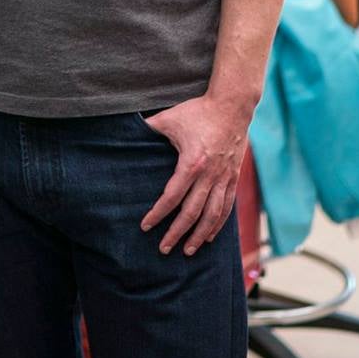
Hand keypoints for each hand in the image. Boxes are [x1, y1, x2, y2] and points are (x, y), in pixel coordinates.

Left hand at [139, 93, 254, 256]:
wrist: (232, 106)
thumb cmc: (198, 111)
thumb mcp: (169, 118)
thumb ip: (148, 128)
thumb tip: (125, 132)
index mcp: (192, 163)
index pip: (172, 196)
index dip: (158, 213)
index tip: (146, 226)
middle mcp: (210, 175)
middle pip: (192, 212)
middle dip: (177, 233)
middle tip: (164, 249)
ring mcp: (224, 178)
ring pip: (212, 215)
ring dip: (199, 235)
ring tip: (188, 251)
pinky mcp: (234, 177)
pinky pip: (227, 207)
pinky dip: (218, 224)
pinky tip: (210, 236)